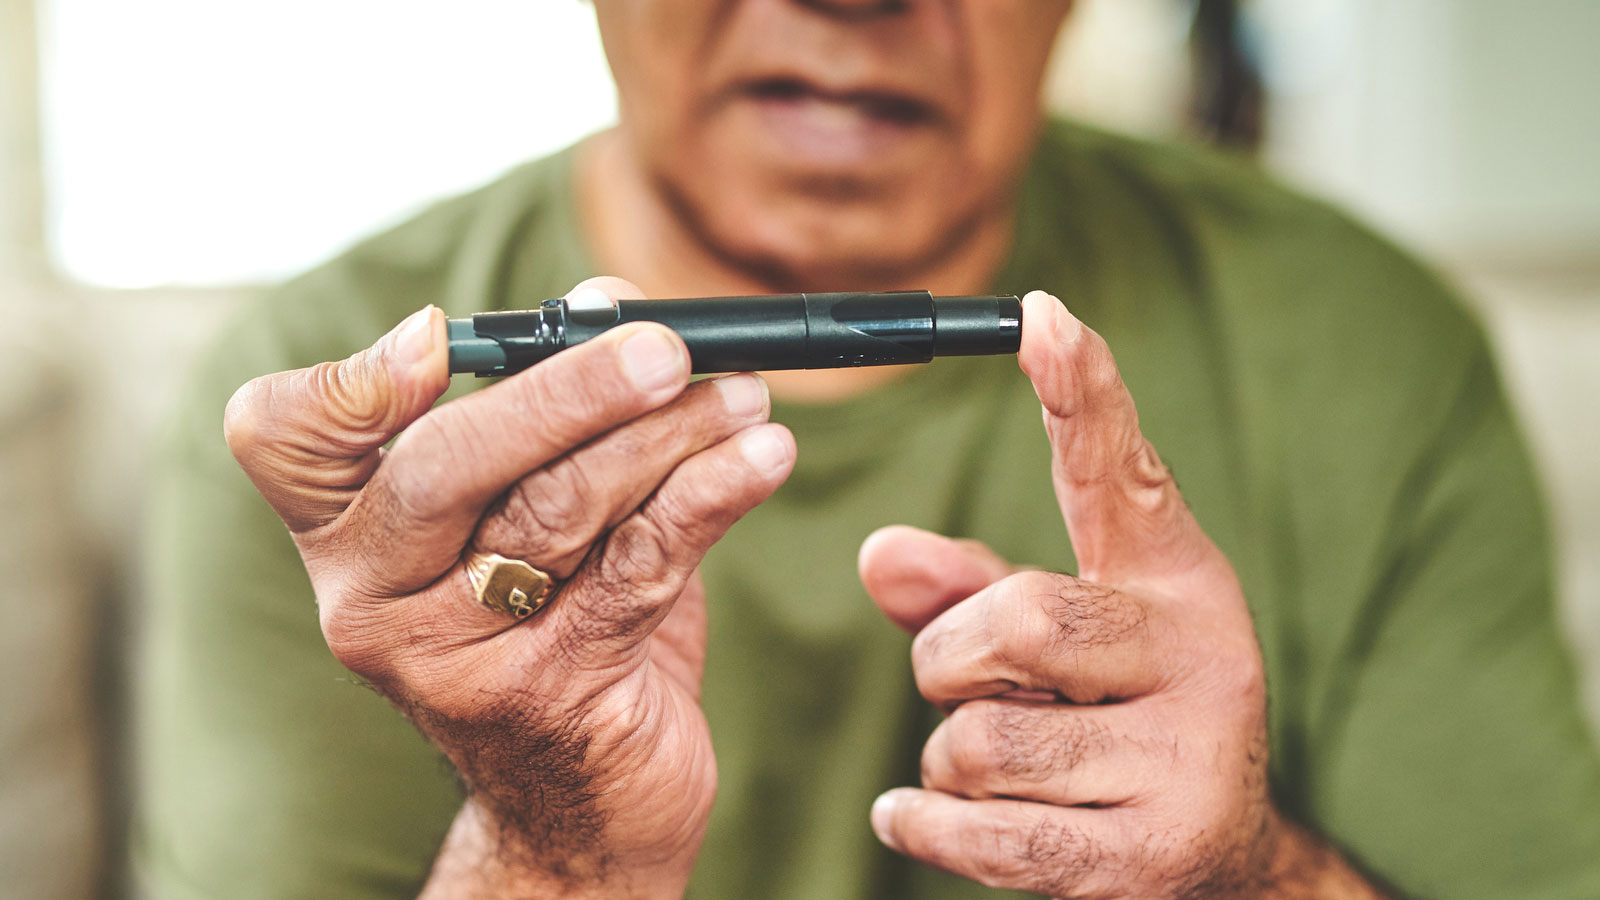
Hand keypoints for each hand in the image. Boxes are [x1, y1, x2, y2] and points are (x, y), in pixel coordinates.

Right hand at [224, 278, 794, 898]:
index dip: (355, 380)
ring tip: (743, 396)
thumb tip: (608, 304)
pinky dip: (709, 497)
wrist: (579, 805)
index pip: (288, 433)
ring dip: (669, 436)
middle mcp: (372, 592)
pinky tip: (760, 457)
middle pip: (447, 462)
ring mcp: (450, 654)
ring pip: (557, 510)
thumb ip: (554, 410)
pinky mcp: (547, 692)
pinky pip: (638, 568)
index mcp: (343, 528)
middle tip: (666, 348)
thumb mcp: (531, 513)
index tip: (441, 335)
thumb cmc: (552, 626)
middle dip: (568, 391)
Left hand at [858, 292, 1386, 897]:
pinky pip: (988, 835)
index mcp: (1174, 577)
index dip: (1080, 391)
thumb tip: (880, 554)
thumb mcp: (1056, 641)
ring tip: (992, 768)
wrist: (1225, 866)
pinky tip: (917, 817)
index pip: (1120, 471)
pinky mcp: (1155, 856)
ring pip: (982, 738)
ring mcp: (1190, 759)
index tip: (1040, 313)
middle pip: (1016, 618)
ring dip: (948, 758)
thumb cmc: (1119, 720)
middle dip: (948, 661)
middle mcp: (1201, 652)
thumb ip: (965, 587)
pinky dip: (928, 828)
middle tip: (963, 685)